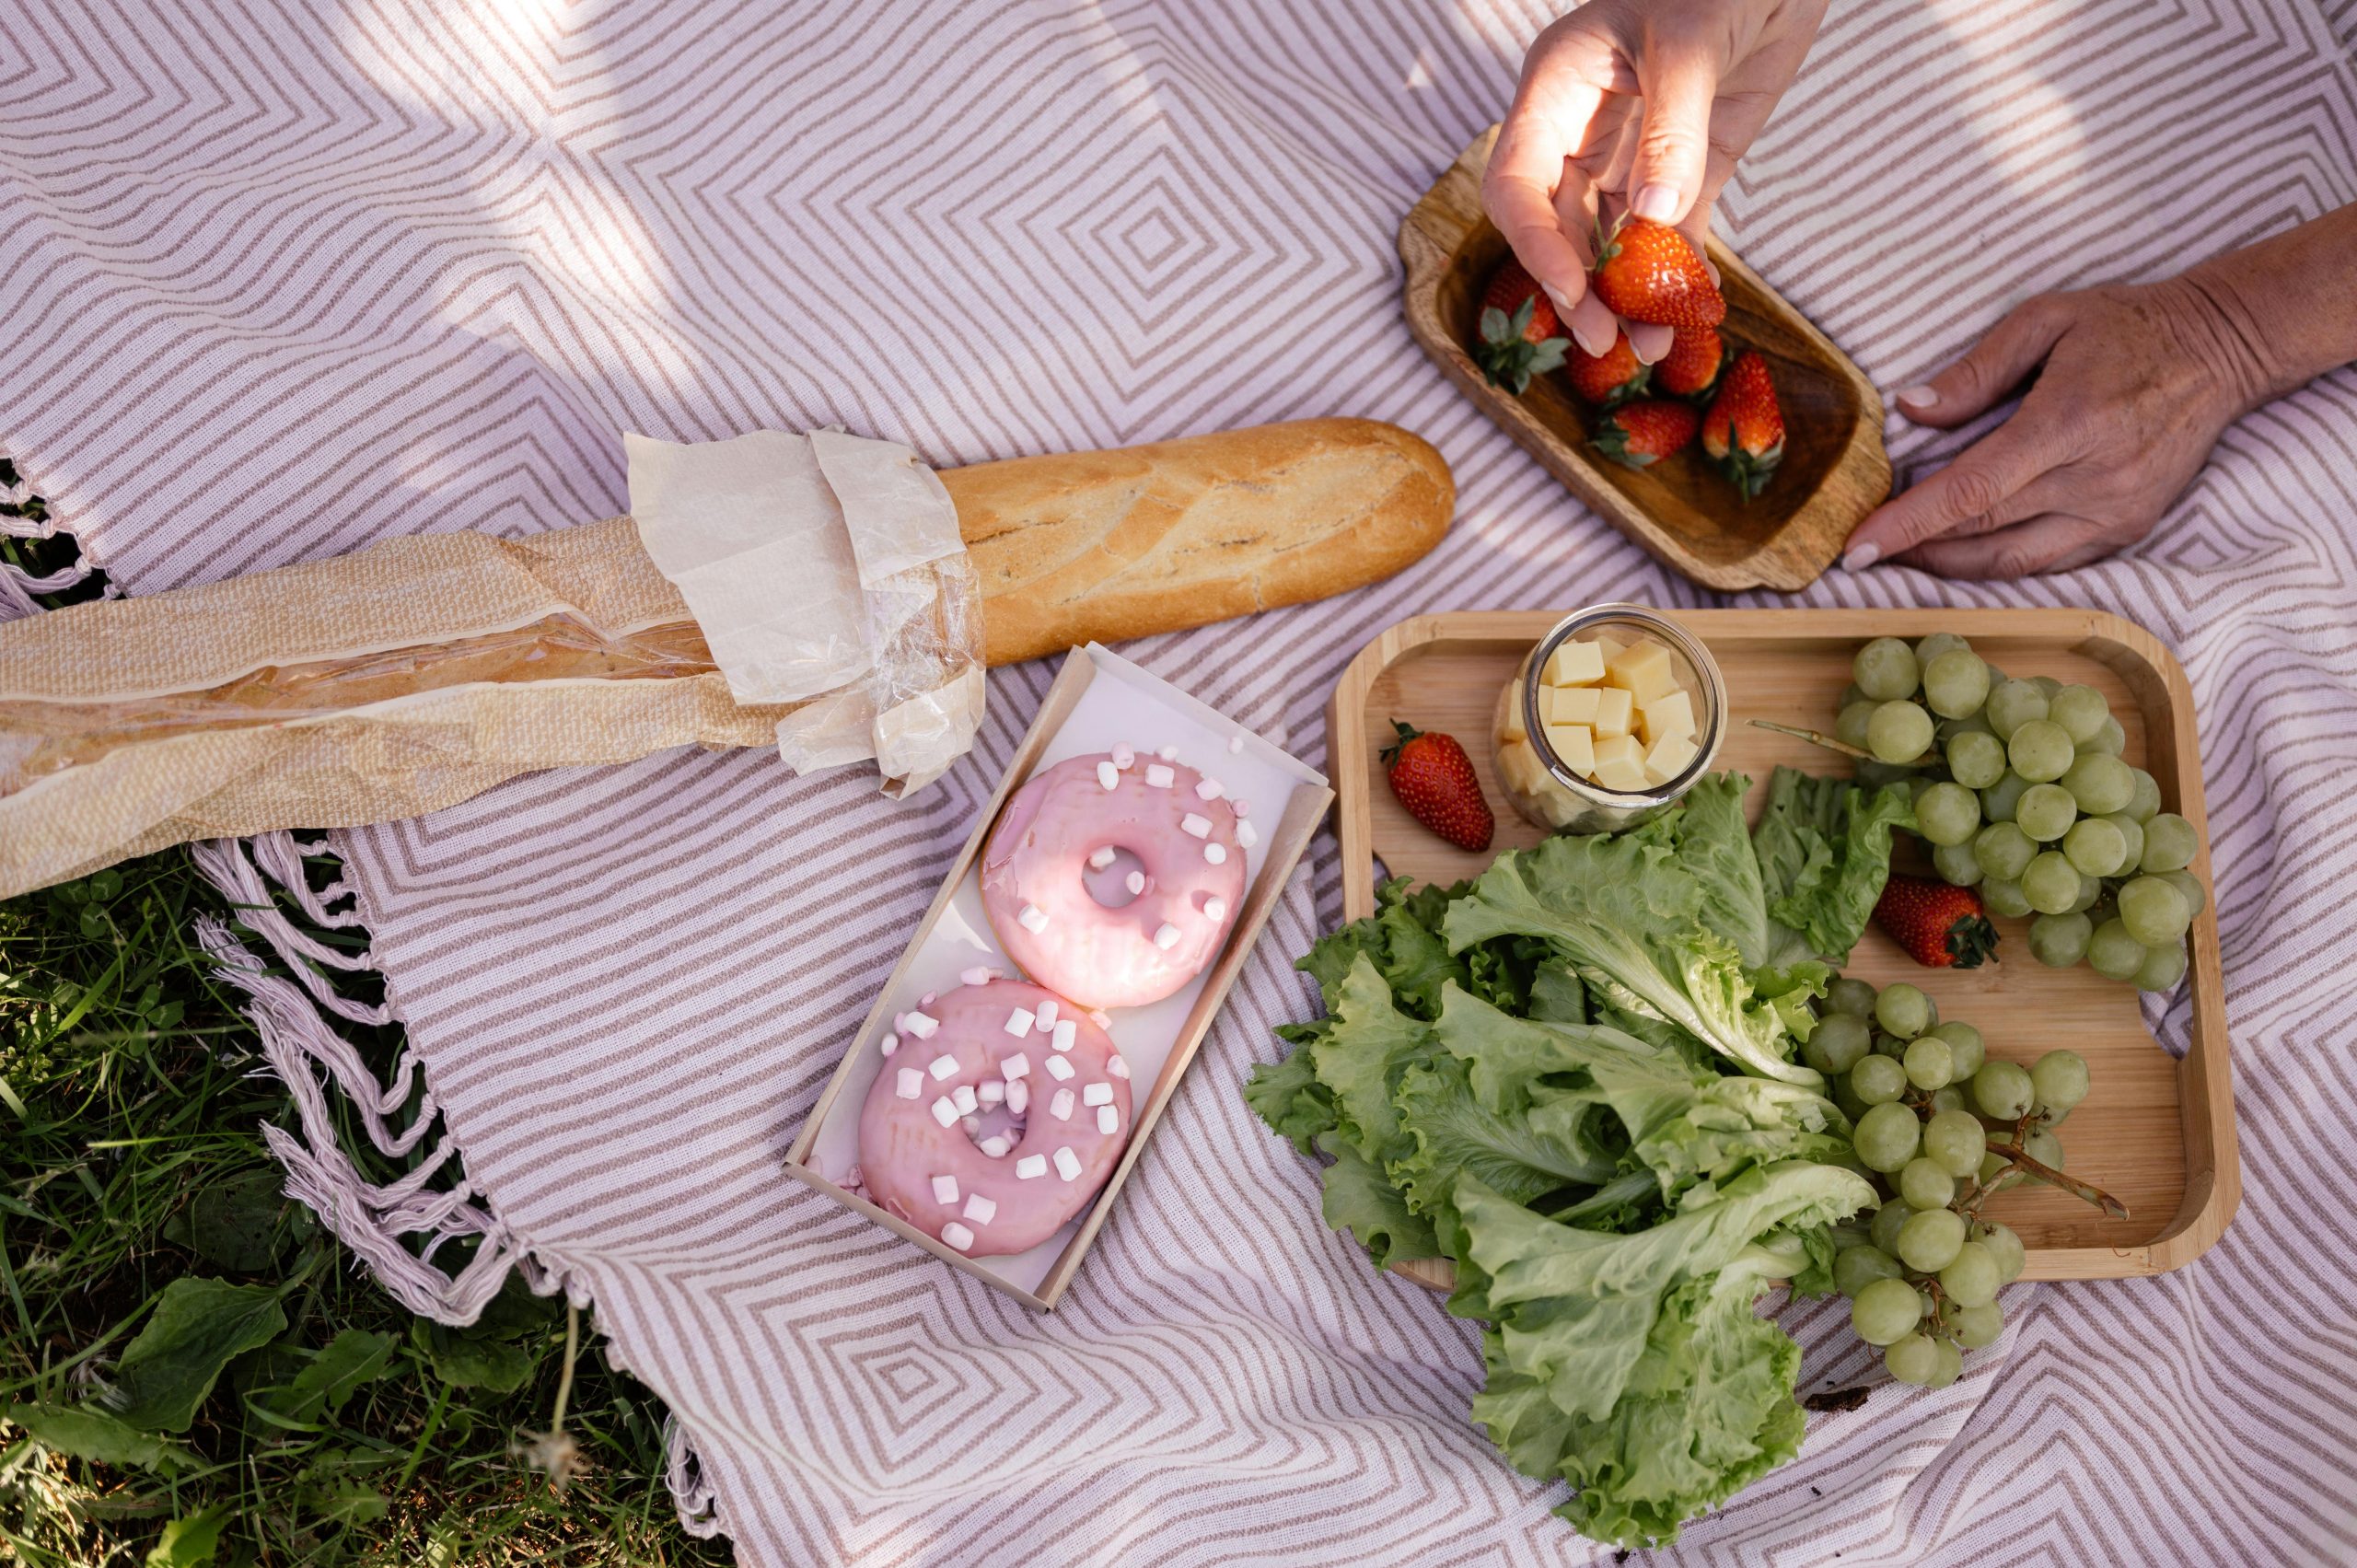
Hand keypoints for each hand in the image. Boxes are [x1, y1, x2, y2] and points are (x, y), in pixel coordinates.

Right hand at [1483, 0, 1826, 362]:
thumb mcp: (1693, 40)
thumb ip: (1672, 127)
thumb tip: (1654, 215)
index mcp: (1558, 85)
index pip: (1517, 181)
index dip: (1536, 242)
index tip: (1574, 290)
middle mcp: (1581, 126)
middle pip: (1555, 224)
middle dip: (1577, 284)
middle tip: (1607, 339)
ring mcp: (1632, 152)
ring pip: (1609, 240)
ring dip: (1626, 294)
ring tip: (1649, 345)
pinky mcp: (1683, 169)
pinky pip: (1670, 234)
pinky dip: (1676, 274)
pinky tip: (1691, 310)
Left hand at [1841, 281, 2268, 577]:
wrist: (2221, 349)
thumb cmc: (2125, 327)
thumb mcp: (2046, 320)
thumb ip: (1976, 370)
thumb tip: (1911, 408)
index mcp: (2067, 424)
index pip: (1970, 492)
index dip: (1908, 525)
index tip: (1856, 548)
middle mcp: (2094, 480)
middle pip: (1982, 533)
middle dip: (1912, 549)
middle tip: (1859, 551)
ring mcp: (2115, 512)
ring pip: (2012, 562)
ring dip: (1948, 567)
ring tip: (1900, 556)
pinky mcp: (2129, 529)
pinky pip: (2049, 564)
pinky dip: (1997, 565)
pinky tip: (1958, 554)